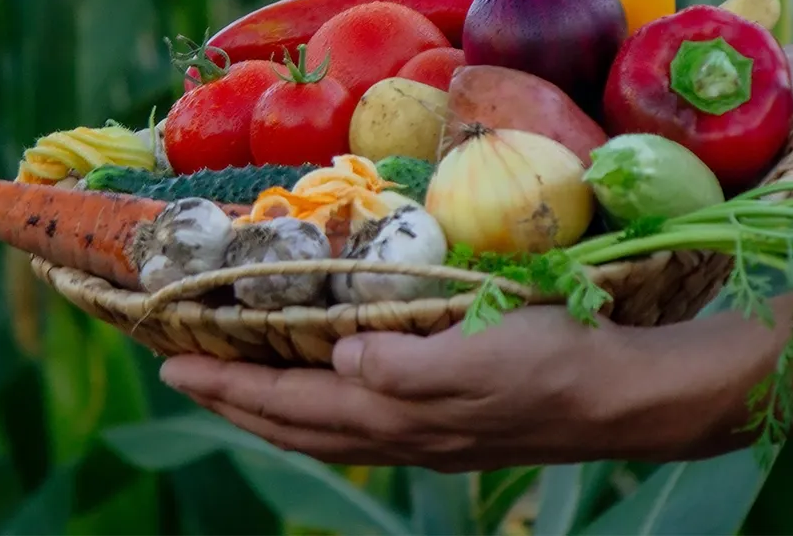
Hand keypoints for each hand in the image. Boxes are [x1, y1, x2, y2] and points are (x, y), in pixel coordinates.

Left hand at [159, 306, 636, 471]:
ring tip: (230, 391)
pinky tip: (318, 401)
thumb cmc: (552, 361)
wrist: (618, 398)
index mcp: (394, 413)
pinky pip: (353, 430)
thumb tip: (343, 358)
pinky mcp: (443, 431)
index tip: (174, 363)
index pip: (288, 399)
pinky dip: (313, 417)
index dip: (228, 382)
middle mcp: (397, 434)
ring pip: (319, 432)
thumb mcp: (477, 354)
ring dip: (266, 412)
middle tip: (181, 377)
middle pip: (292, 424)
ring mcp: (419, 438)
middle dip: (231, 402)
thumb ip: (402, 365)